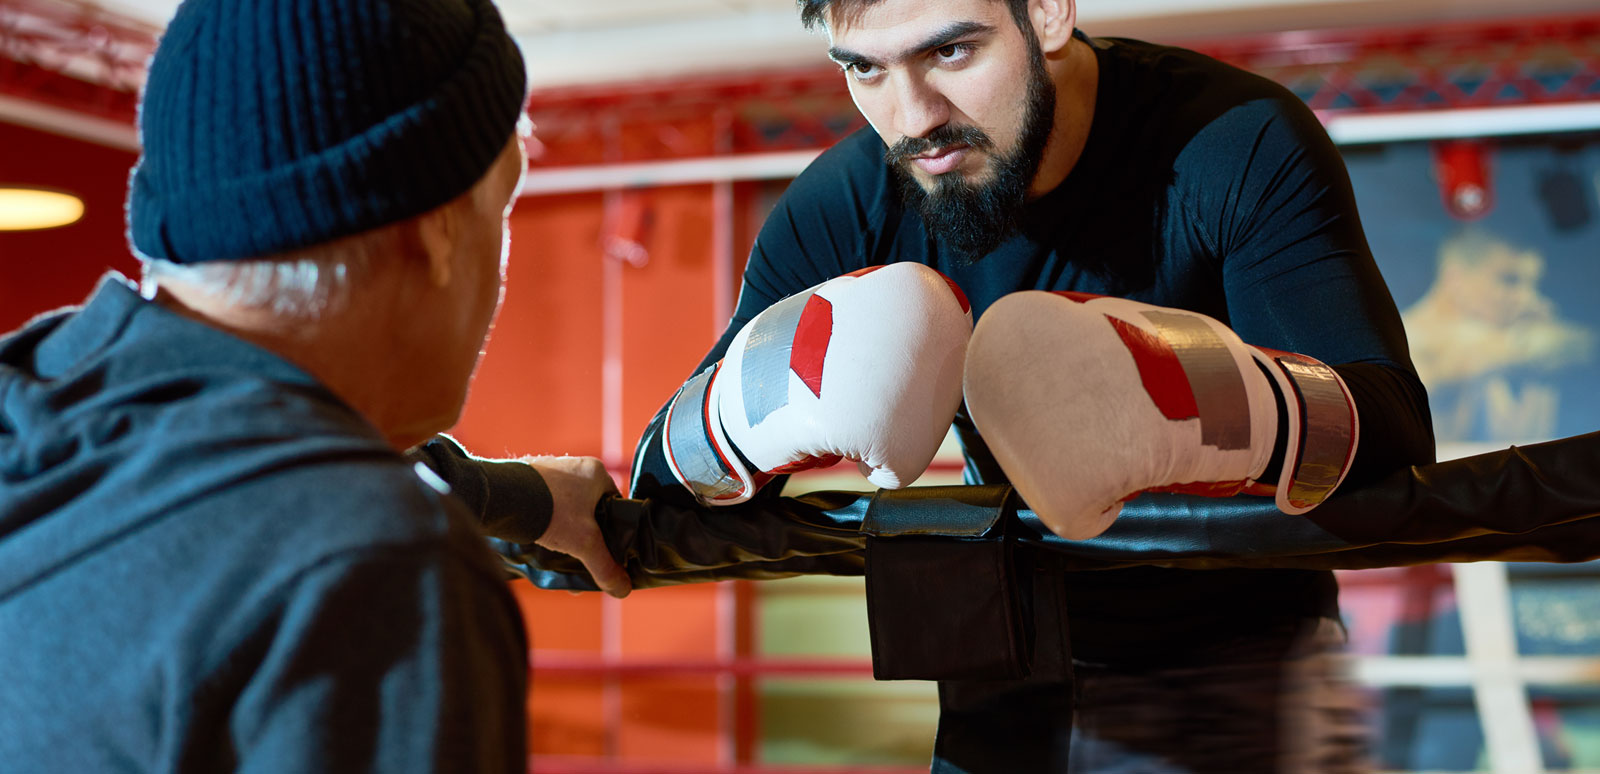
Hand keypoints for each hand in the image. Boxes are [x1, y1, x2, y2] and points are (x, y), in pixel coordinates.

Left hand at [521, 455, 631, 597]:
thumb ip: (605, 566)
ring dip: (564, 530)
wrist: (501, 497)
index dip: (613, 529)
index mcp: (596, 472)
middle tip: (580, 556)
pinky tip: (538, 538)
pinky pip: (544, 502)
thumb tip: (623, 589)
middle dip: (585, 534)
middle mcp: (574, 465)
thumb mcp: (584, 543)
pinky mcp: (528, 477)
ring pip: (566, 507)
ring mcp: (549, 470)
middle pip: (589, 508)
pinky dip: (544, 521)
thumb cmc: (550, 510)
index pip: (616, 503)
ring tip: (557, 553)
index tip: (606, 549)